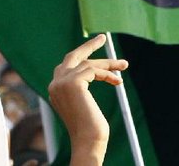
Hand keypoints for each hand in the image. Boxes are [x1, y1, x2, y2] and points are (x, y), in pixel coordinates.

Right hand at [48, 34, 127, 165]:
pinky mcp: (72, 82)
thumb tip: (94, 70)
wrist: (88, 140)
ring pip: (89, 64)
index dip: (83, 56)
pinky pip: (94, 71)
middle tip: (103, 37)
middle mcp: (54, 84)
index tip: (97, 49)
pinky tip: (118, 82)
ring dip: (109, 64)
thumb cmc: (90, 127)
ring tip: (124, 65)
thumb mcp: (85, 103)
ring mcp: (61, 82)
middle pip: (72, 56)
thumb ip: (82, 87)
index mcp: (55, 89)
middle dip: (88, 46)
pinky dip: (108, 74)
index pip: (68, 66)